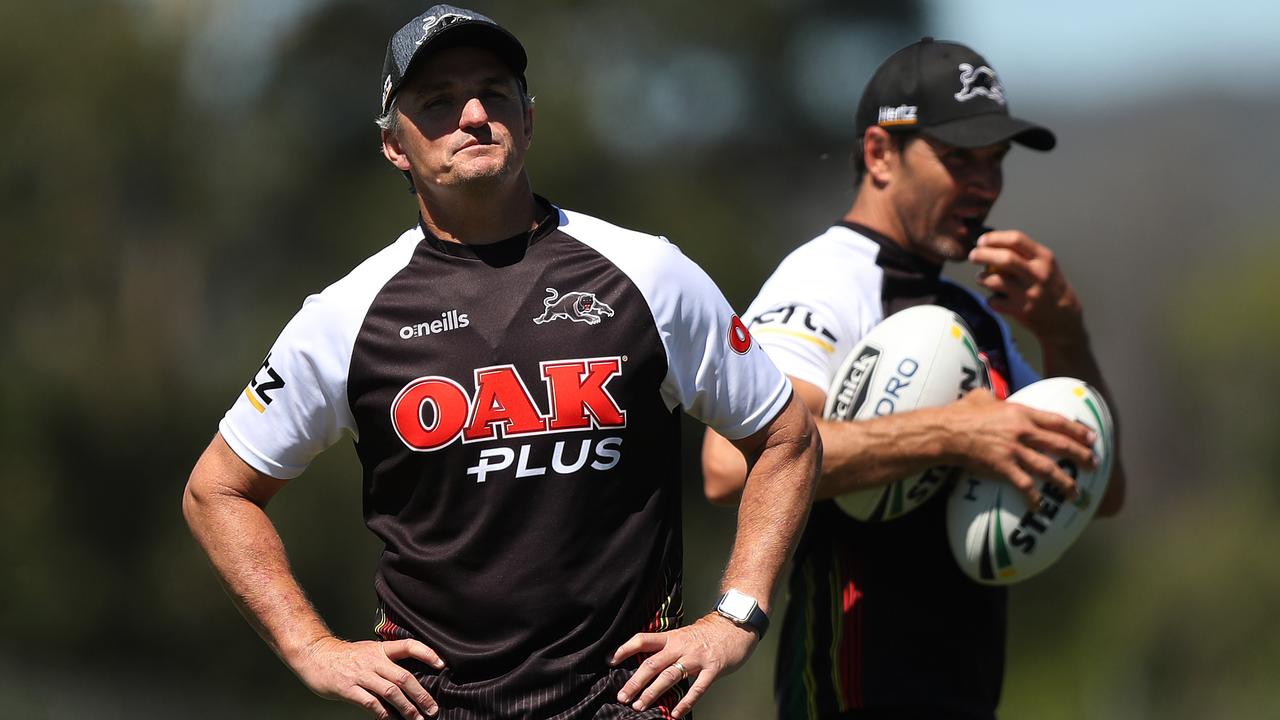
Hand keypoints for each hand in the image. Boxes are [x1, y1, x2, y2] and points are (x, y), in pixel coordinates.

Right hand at [291, 636, 444, 718]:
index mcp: (380, 649)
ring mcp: (361, 674)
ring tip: (416, 718)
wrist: (315, 655)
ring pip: (391, 691)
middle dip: (421, 695)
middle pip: (404, 676)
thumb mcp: (368, 651)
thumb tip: (407, 678)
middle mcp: (373, 660)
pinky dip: (383, 713)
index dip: (426, 653)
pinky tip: (391, 719)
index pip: (408, 646)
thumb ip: (386, 661)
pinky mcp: (348, 688)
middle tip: (432, 709)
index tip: (441, 664)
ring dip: (407, 707)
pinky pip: (370, 702)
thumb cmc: (344, 656)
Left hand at [611, 613, 758, 718]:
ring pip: (669, 677)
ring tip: (640, 706)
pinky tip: (675, 714)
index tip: (611, 660)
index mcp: (672, 637)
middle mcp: (681, 647)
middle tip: (622, 696)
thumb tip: (646, 660)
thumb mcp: (683, 634)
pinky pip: (696, 689)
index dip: (626, 649)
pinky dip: (685, 703)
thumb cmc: (708, 633)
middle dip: (635, 682)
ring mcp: (696, 659)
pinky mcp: (712, 669)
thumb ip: (667, 646)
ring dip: (652, 693)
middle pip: (652, 664)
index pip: (643, 640)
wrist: (735, 626)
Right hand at [940, 389, 1095, 506]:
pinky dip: (1034, 498)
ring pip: (1049, 468)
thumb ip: (996, 397)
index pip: (1057, 421)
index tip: (1091, 437)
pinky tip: (1039, 506)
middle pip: (1060, 445)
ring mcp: (1014, 450)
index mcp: (1021, 412)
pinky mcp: (1003, 467)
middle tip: (1094, 464)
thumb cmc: (960, 413)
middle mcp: (1023, 431)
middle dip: (1081, 455)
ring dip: (1065, 482)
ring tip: (1075, 492)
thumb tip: (996, 396)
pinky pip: (1025, 485)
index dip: (1078, 430)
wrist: (945, 432)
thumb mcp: (981, 397)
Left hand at [968, 231, 1085, 344]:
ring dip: (982, 278)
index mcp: (1043, 258)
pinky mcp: (1020, 311)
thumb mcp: (1044, 264)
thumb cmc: (1047, 284)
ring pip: (994, 280)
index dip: (994, 238)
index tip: (982, 241)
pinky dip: (990, 298)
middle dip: (982, 254)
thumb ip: (1021, 253)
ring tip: (981, 278)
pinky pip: (994, 301)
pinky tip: (995, 297)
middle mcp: (1038, 275)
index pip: (1016, 240)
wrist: (1062, 316)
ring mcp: (1029, 293)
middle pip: (1004, 259)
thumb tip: (990, 243)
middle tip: (973, 255)